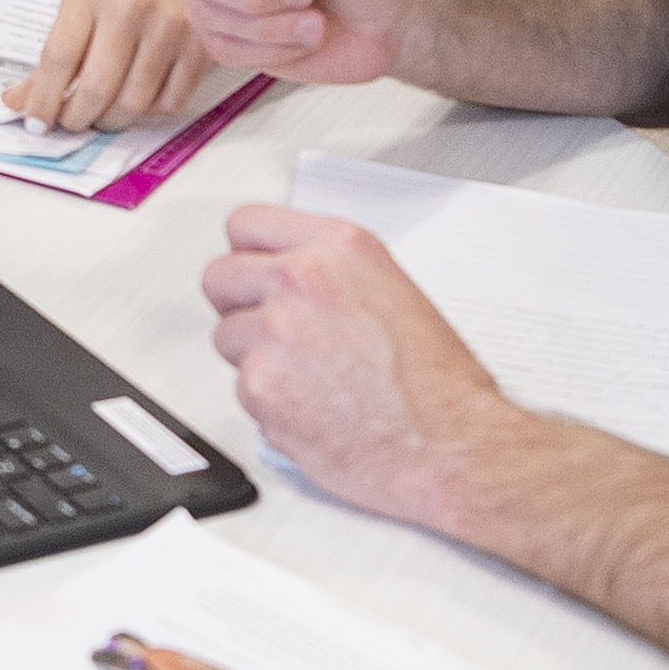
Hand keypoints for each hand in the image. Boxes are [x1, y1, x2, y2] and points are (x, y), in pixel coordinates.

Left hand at [4, 0, 209, 131]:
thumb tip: (19, 99)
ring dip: (113, 120)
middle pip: (97, 87)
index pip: (58, 58)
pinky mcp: (201, 47)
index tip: (36, 121)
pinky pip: (170, 102)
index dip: (42, 99)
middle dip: (78, 118)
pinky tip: (142, 97)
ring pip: (134, 103)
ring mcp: (169, 28)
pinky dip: (151, 111)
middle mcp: (129, 10)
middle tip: (72, 122)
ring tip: (105, 114)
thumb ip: (55, 51)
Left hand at [202, 203, 522, 523]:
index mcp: (337, 249)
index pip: (246, 225)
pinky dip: (268, 401)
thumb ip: (330, 272)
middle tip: (269, 329)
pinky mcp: (259, 385)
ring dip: (255, 357)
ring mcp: (274, 332)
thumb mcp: (392, 290)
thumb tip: (286, 273)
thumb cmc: (436, 382)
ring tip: (309, 378)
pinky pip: (240, 387)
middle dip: (238, 304)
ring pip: (226, 337)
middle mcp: (299, 280)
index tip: (251, 271)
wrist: (448, 444)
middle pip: (220, 277)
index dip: (248, 254)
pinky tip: (312, 407)